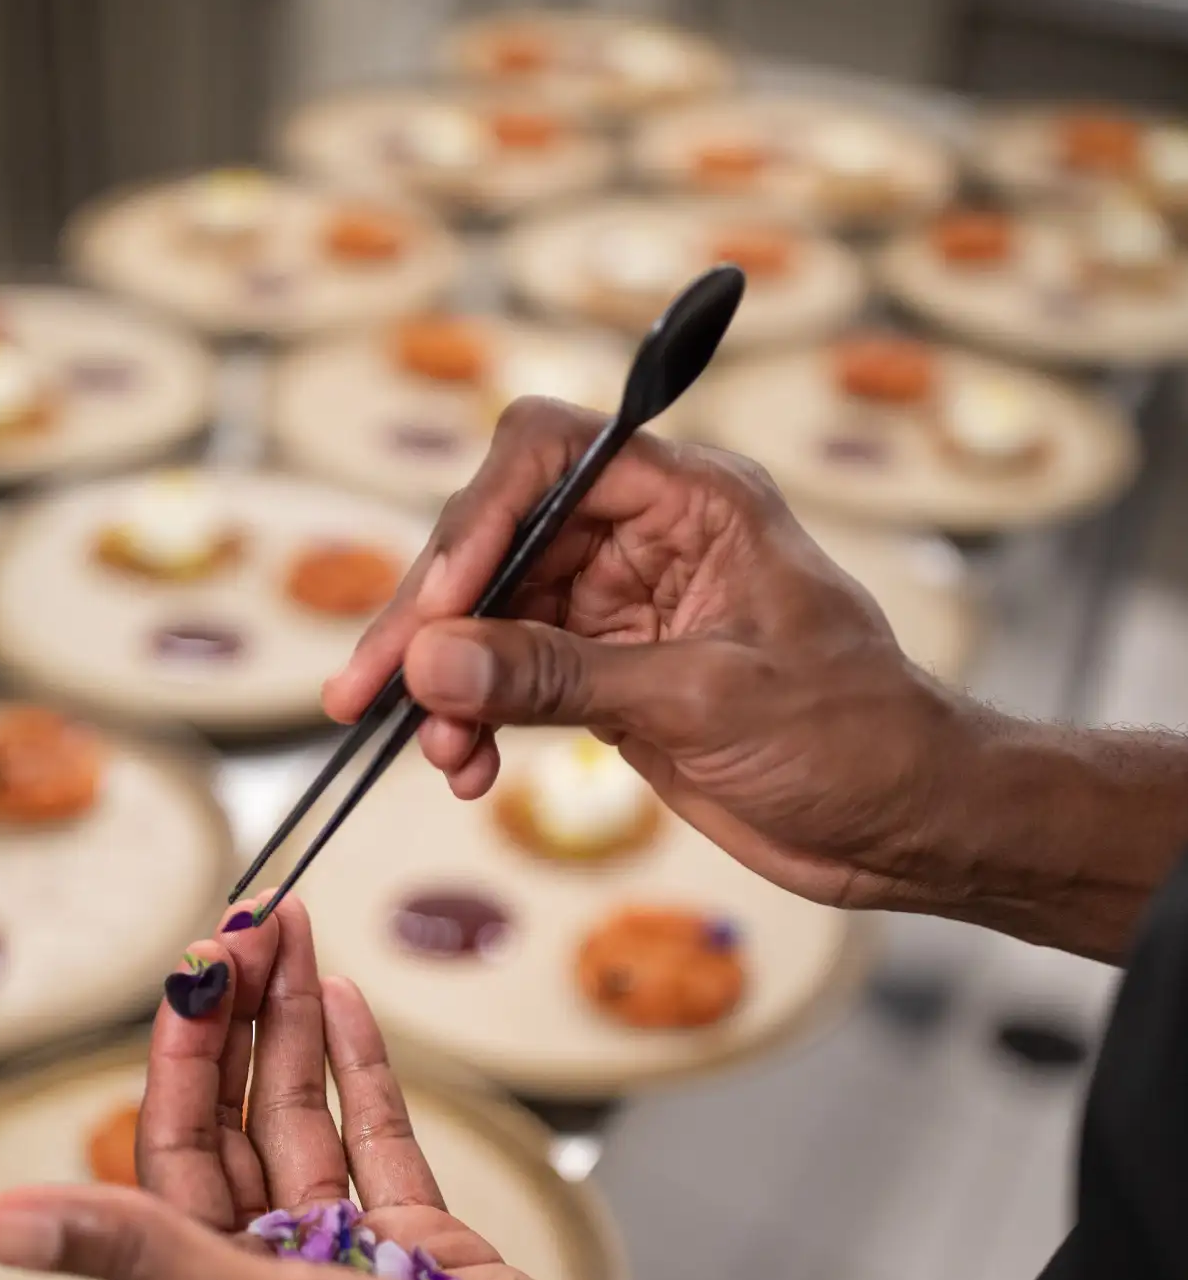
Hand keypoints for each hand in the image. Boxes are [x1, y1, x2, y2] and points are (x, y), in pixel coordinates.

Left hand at [0, 897, 711, 1279]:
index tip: (200, 961)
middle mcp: (268, 1273)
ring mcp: (348, 1256)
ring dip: (297, 1027)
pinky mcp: (422, 1247)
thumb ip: (130, 1250)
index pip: (173, 1144)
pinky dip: (362, 1073)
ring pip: (306, 1118)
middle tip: (255, 919)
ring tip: (295, 933)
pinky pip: (378, 1142)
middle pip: (237, 1118)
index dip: (183, 1047)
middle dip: (240, 1018)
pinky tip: (347, 1005)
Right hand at [323, 399, 987, 914]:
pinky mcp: (609, 680)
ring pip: (490, 617)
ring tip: (435, 752)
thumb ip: (561, 676)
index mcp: (694, 500)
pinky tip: (465, 770)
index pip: (551, 453)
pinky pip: (510, 680)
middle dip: (430, 614)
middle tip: (372, 689)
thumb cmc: (855, 738)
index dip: (480, 516)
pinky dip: (474, 719)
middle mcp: (648, 539)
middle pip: (498, 538)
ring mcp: (622, 611)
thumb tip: (434, 659)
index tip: (437, 606)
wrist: (908, 825)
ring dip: (444, 681)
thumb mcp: (704, 702)